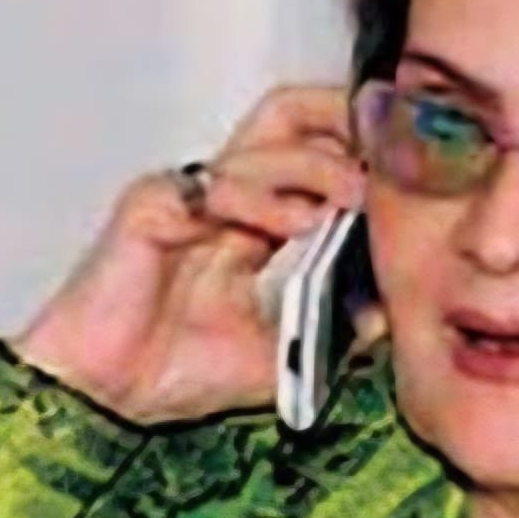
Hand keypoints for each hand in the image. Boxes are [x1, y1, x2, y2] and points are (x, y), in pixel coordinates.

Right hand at [10, 83, 367, 423]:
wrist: (106, 401)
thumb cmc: (173, 371)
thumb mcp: (282, 353)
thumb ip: (333, 331)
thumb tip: (389, 315)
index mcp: (254, 219)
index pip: (314, 153)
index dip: (360, 148)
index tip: (411, 162)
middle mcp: (223, 197)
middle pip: (287, 118)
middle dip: (342, 116)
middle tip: (387, 142)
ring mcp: (187, 198)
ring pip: (262, 146)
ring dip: (318, 164)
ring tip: (356, 193)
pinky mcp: (151, 209)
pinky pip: (216, 188)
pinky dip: (264, 200)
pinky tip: (299, 223)